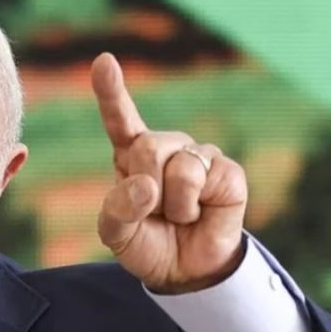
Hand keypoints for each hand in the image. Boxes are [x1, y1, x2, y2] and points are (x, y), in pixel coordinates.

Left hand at [91, 53, 247, 293]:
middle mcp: (165, 147)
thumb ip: (118, 209)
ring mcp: (198, 156)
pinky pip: (203, 178)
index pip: (120, 118)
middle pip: (148, 145)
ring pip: (177, 164)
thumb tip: (145, 186)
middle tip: (154, 211)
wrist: (183, 270)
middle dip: (146, 186)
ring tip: (178, 215)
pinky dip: (193, 207)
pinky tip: (199, 213)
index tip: (104, 61)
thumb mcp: (116, 233)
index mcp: (130, 154)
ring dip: (171, 204)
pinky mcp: (226, 171)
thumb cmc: (145, 243)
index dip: (111, 90)